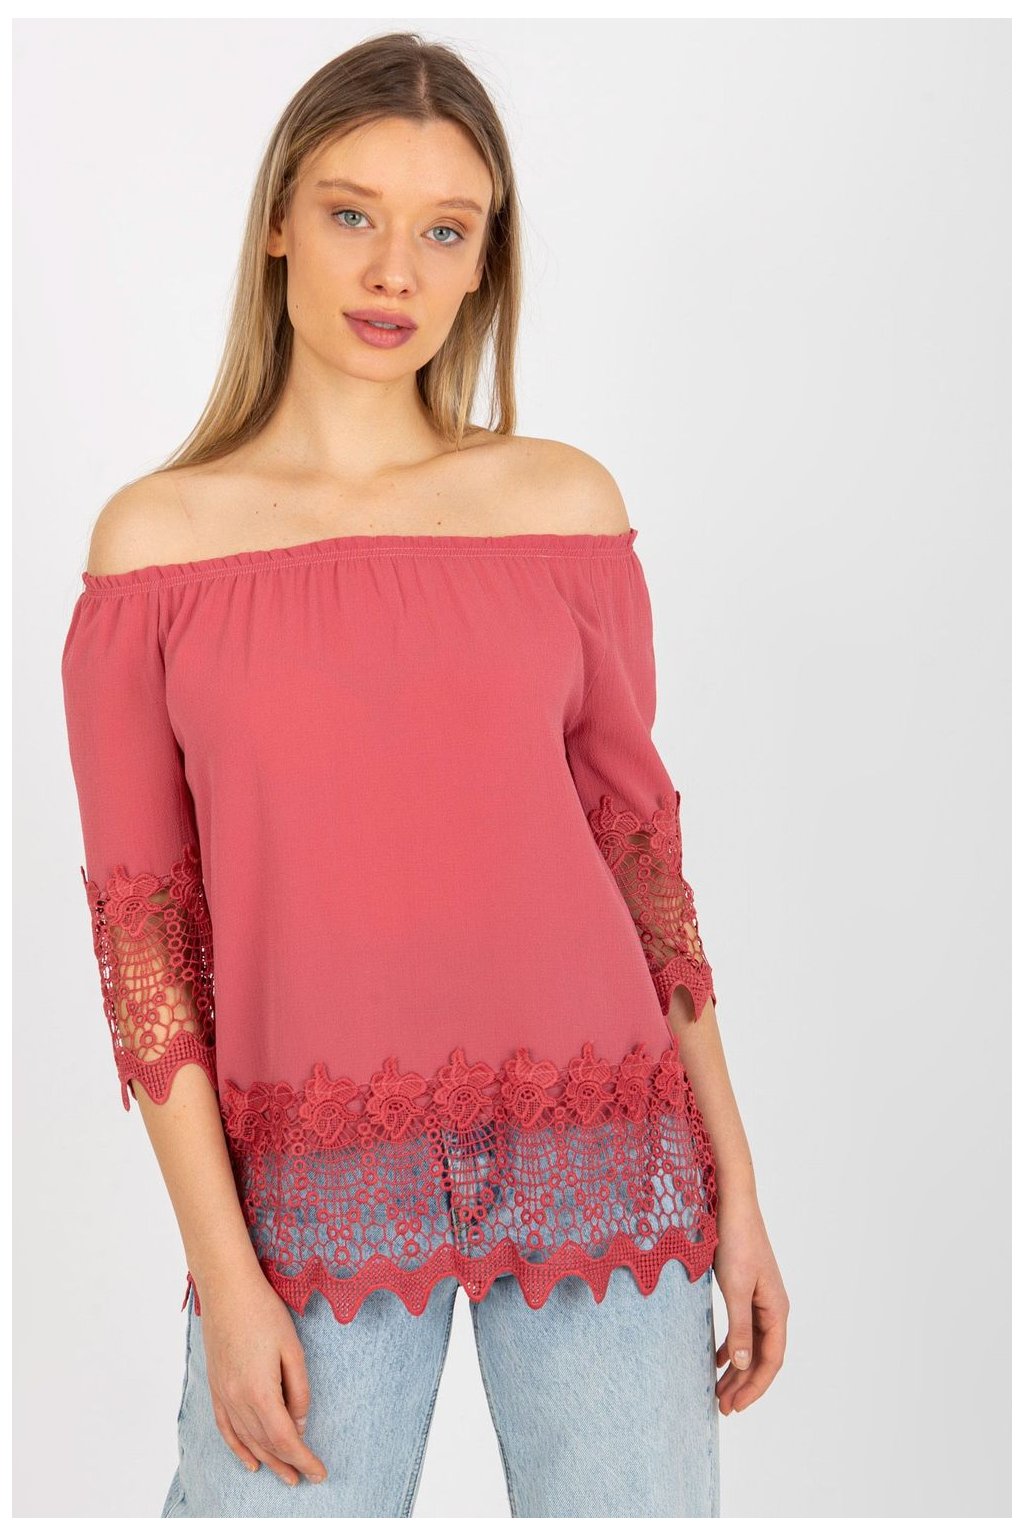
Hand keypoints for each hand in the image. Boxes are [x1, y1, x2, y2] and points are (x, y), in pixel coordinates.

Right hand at [193, 1269, 328, 1485]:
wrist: (227, 1289)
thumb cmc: (264, 1312)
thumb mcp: (292, 1349)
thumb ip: (298, 1391)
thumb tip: (299, 1426)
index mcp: (260, 1392)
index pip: (284, 1439)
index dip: (303, 1459)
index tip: (319, 1472)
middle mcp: (237, 1400)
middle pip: (266, 1444)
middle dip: (288, 1464)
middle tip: (308, 1478)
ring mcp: (223, 1395)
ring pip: (247, 1439)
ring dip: (268, 1460)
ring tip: (286, 1475)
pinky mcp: (215, 1387)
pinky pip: (226, 1428)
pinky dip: (238, 1448)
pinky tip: (250, 1460)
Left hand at [712, 1188, 788, 1414]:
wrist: (732, 1204)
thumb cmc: (737, 1241)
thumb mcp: (735, 1288)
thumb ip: (739, 1327)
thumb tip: (741, 1363)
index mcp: (776, 1310)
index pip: (771, 1360)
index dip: (754, 1386)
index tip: (736, 1407)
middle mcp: (773, 1308)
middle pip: (761, 1357)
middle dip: (743, 1384)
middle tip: (722, 1407)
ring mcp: (760, 1299)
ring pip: (751, 1345)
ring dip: (736, 1368)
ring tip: (718, 1390)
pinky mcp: (746, 1290)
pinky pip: (743, 1328)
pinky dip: (731, 1346)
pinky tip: (717, 1358)